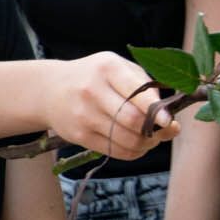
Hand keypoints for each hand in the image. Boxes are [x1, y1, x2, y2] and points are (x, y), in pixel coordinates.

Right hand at [43, 54, 180, 158]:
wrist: (50, 89)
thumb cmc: (97, 77)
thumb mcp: (120, 69)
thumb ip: (147, 88)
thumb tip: (170, 120)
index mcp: (108, 68)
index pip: (136, 92)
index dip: (155, 110)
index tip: (169, 121)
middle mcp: (92, 91)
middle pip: (132, 120)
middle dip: (156, 130)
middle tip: (166, 130)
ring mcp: (83, 115)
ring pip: (126, 140)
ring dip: (147, 143)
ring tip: (153, 137)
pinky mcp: (78, 136)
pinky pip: (115, 151)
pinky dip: (133, 151)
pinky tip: (138, 144)